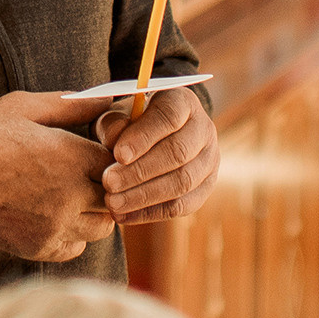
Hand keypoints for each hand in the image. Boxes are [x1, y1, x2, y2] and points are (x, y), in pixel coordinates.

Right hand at [0, 90, 117, 261]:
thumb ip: (69, 104)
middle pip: (115, 196)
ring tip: (67, 197)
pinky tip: (51, 216)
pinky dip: (71, 234)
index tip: (89, 153)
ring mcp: (57, 225)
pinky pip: (77, 246)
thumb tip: (106, 98)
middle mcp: (70, 193)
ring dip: (92, 212)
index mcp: (69, 155)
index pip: (117, 161)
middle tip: (80, 175)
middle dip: (104, 185)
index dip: (106, 156)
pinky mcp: (42, 248)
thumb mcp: (21, 108)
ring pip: (102, 226)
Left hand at [95, 86, 218, 224]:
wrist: (152, 136)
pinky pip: (183, 205)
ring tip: (112, 202)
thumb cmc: (128, 122)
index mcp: (183, 102)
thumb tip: (114, 141)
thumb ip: (112, 123)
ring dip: (144, 195)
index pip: (168, 117)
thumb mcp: (116, 114)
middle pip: (178, 153)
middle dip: (140, 171)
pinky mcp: (206, 187)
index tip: (118, 155)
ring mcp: (210, 160)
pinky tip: (123, 216)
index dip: (143, 137)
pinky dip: (151, 213)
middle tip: (108, 183)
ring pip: (182, 182)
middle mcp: (204, 129)